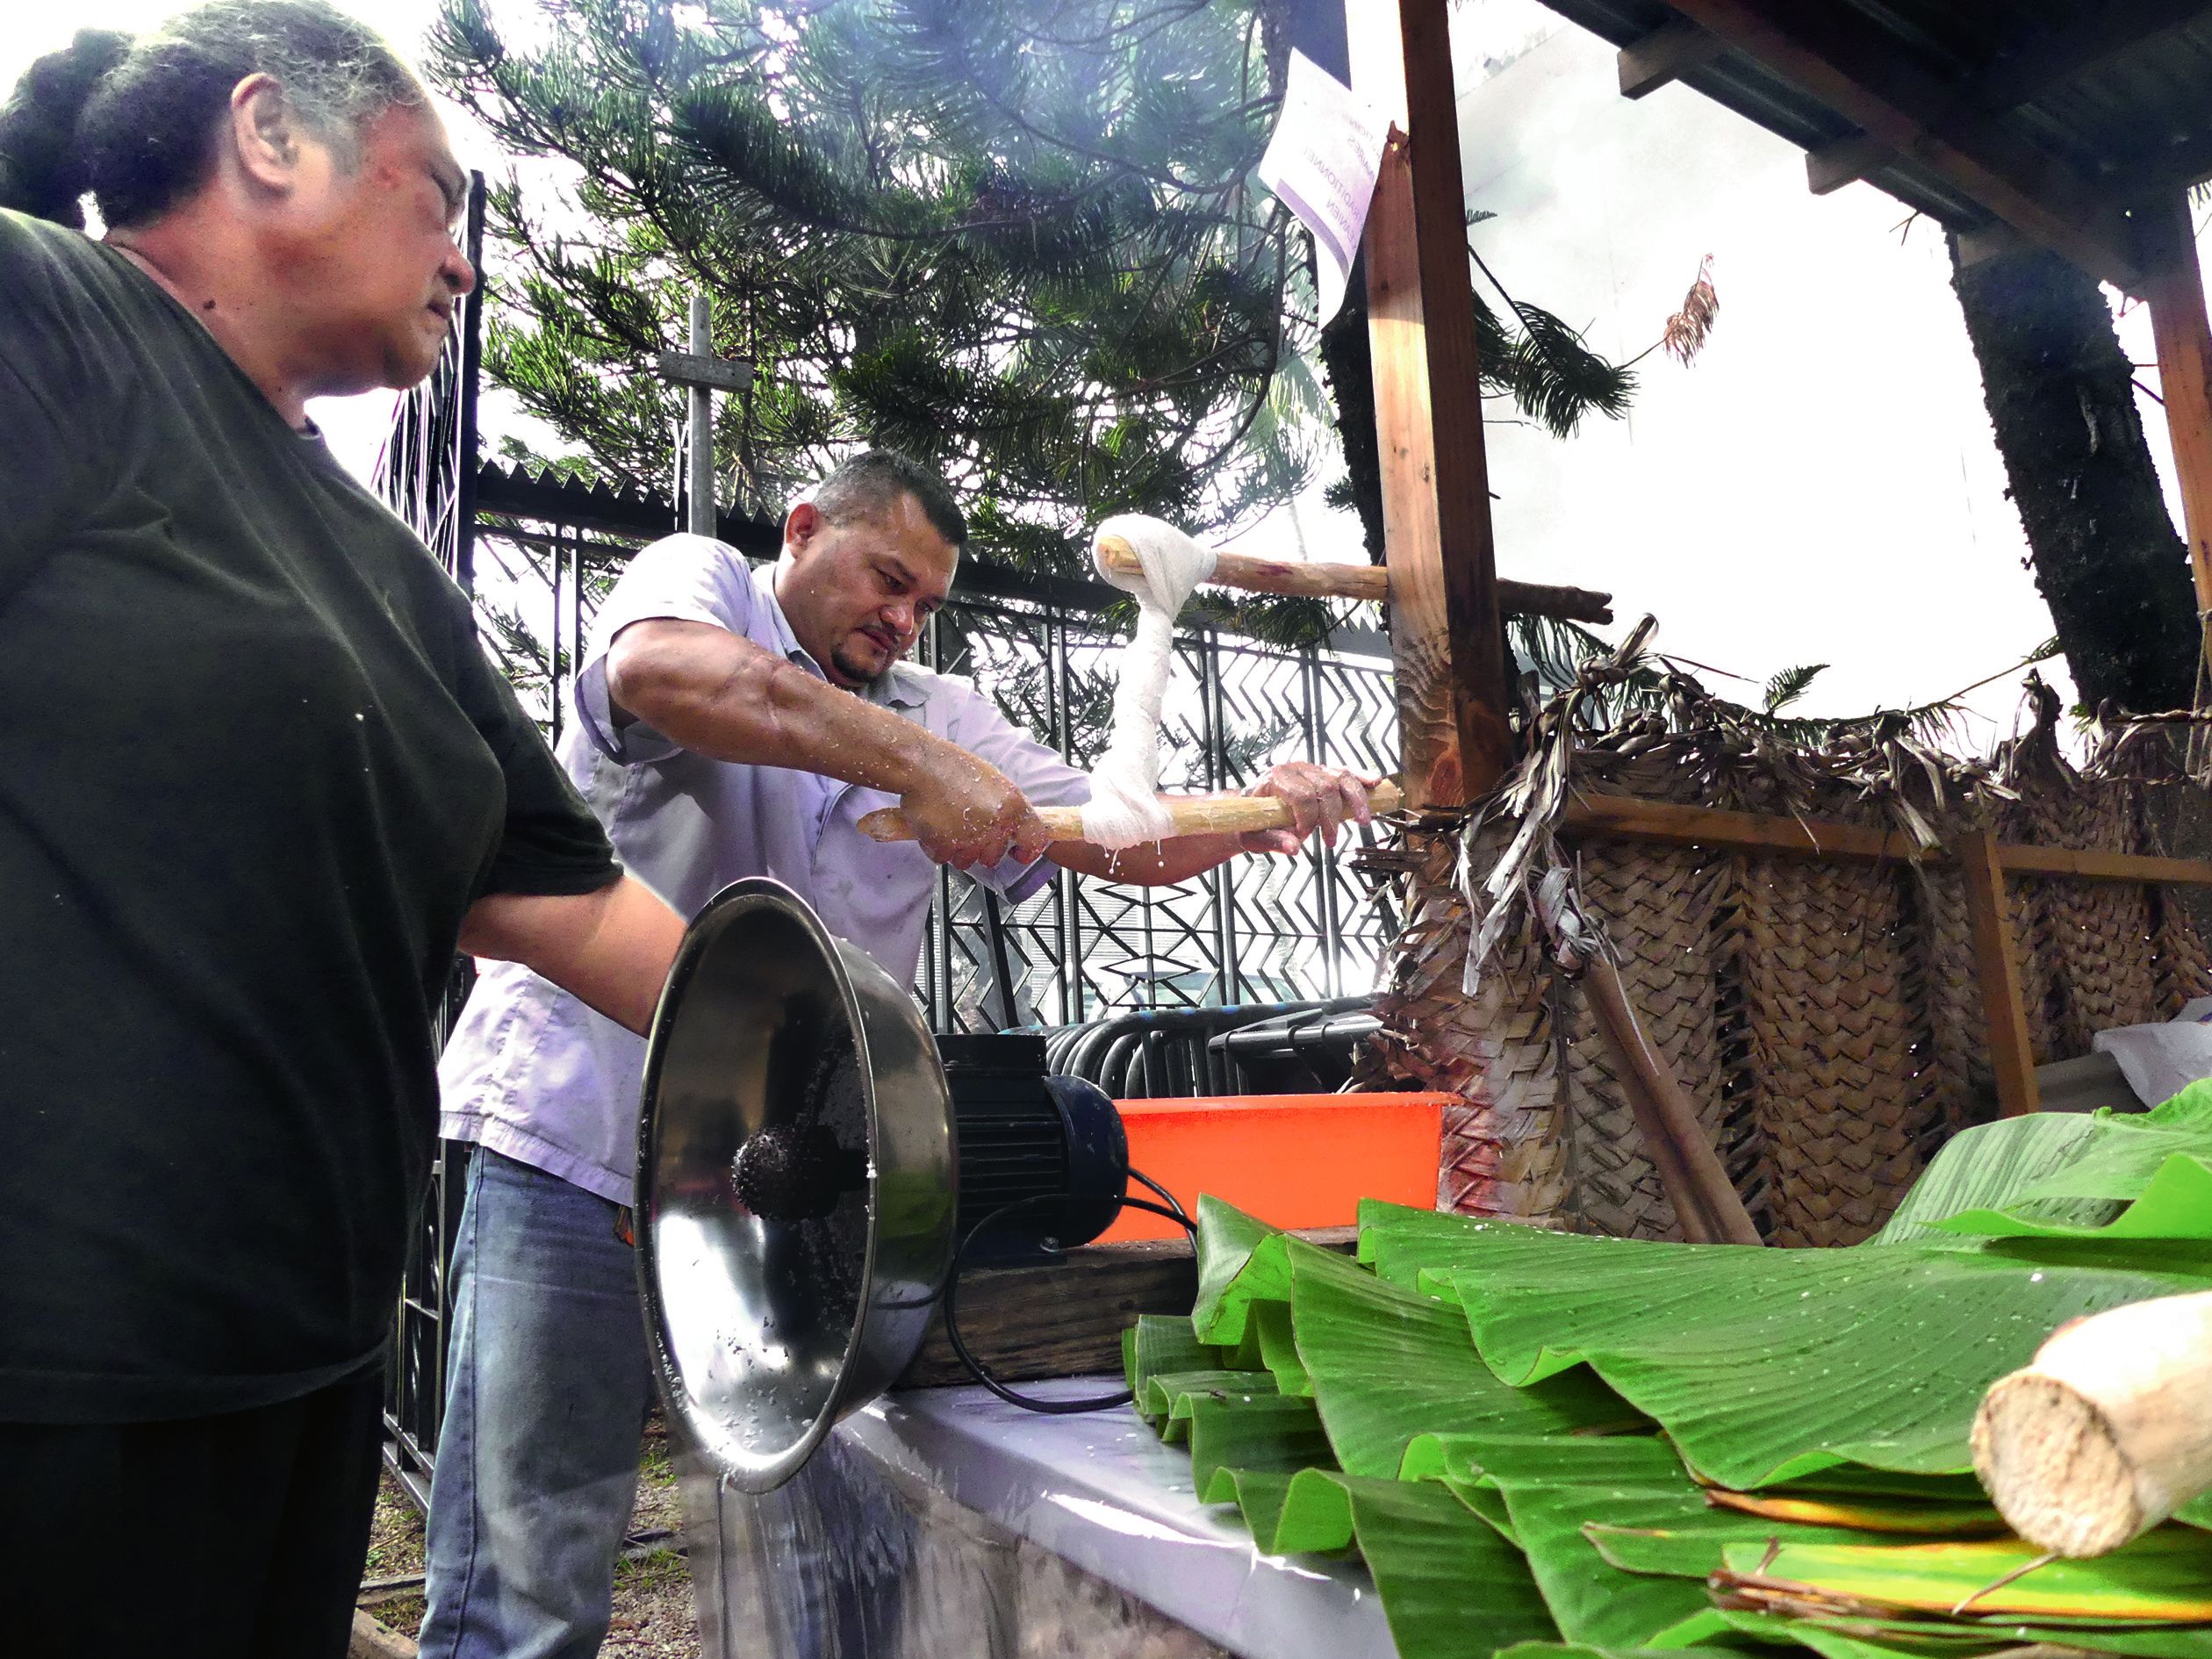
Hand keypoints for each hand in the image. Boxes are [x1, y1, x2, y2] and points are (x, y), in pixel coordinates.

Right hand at [899, 749, 1052, 868]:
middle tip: (969, 828)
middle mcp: (995, 823)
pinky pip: (943, 858)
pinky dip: (936, 847)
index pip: (1034, 839)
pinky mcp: (945, 845)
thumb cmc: (952, 767)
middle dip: (981, 848)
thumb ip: (1007, 808)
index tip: (1018, 852)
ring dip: (958, 849)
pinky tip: (935, 826)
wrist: (921, 765)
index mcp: (1013, 805)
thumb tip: (1011, 825)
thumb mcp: (994, 782)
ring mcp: (970, 837)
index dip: (1027, 850)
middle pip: (994, 856)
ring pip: (967, 861)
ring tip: (949, 824)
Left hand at [1237, 763, 1377, 854]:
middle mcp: (1295, 768)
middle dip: (1330, 818)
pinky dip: (1360, 779)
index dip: (1307, 820)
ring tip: (1363, 822)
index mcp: (1275, 778)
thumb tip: (1295, 849)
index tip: (1303, 837)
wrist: (1251, 808)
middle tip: (1329, 841)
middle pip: (1325, 788)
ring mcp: (1311, 769)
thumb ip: (1273, 841)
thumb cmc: (1252, 821)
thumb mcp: (1254, 835)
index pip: (1302, 796)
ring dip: (1355, 801)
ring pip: (1341, 778)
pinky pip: (1345, 773)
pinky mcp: (1322, 773)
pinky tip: (1374, 784)